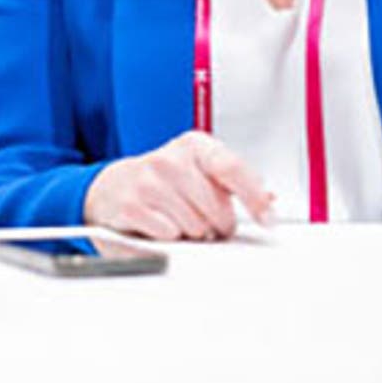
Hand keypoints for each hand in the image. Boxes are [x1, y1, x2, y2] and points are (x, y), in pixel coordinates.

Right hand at [83, 131, 275, 240]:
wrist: (113, 187)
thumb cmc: (163, 181)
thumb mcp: (199, 170)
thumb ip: (233, 183)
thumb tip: (268, 200)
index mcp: (194, 145)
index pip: (232, 168)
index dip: (255, 197)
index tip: (268, 219)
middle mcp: (170, 159)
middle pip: (216, 208)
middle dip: (218, 223)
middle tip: (206, 220)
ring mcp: (148, 181)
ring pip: (195, 225)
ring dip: (193, 232)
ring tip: (179, 219)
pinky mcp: (132, 205)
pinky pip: (170, 234)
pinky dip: (169, 236)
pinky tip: (160, 224)